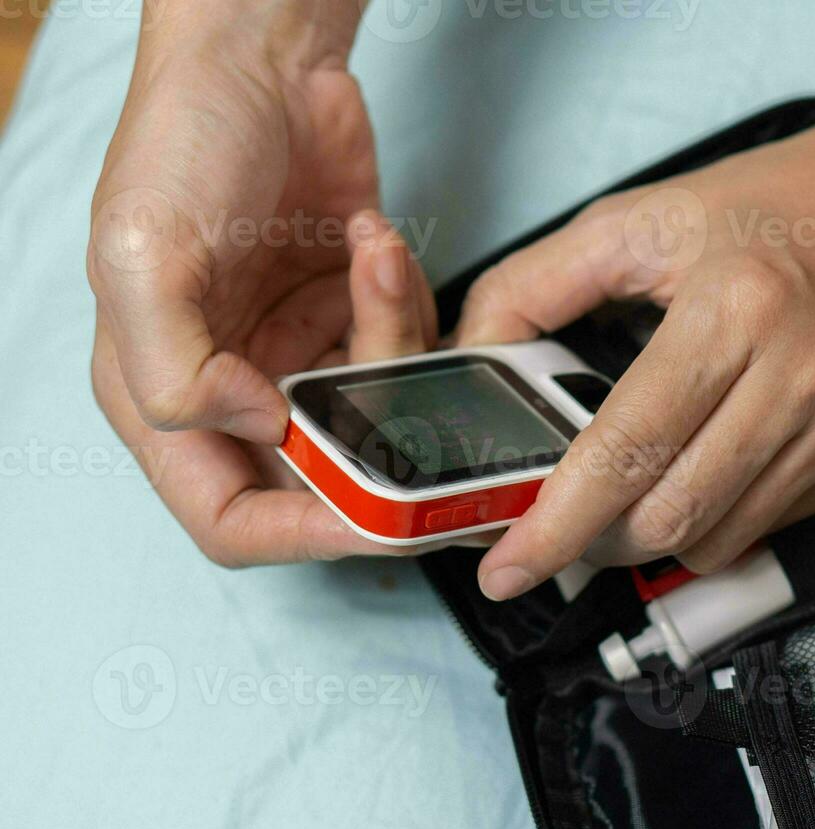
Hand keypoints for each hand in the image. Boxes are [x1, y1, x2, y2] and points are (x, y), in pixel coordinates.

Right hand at [88, 2, 439, 564]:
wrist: (257, 59)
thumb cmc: (182, 141)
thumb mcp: (143, 253)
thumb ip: (178, 369)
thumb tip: (257, 429)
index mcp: (163, 395)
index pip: (232, 517)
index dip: (302, 534)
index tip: (374, 518)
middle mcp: (233, 388)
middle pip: (324, 479)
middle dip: (379, 443)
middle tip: (421, 407)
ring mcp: (298, 354)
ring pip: (378, 414)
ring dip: (391, 341)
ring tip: (371, 259)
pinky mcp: (350, 315)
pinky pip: (405, 350)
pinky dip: (403, 300)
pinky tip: (373, 241)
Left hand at [461, 7, 814, 599]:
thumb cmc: (779, 204)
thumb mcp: (642, 217)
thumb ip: (537, 284)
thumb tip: (474, 359)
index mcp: (733, 310)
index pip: (627, 447)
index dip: (557, 523)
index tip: (506, 568)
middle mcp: (796, 381)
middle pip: (669, 516)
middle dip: (595, 541)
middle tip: (559, 523)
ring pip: (715, 540)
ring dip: (651, 540)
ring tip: (625, 500)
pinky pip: (766, 529)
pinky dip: (712, 522)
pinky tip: (697, 476)